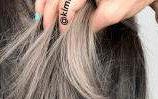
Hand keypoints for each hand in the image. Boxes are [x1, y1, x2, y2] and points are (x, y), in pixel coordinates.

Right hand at [35, 0, 157, 33]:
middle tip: (45, 31)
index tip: (60, 37)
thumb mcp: (117, 12)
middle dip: (49, 14)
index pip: (68, 6)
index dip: (62, 24)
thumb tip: (78, 35)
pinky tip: (45, 6)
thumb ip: (96, 22)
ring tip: (40, 19)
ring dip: (45, 3)